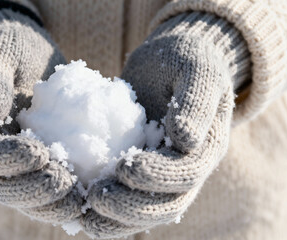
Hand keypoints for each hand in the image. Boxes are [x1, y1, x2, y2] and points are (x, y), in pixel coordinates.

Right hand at [0, 9, 82, 223]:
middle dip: (34, 191)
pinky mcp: (44, 161)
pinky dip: (69, 197)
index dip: (8, 159)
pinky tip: (92, 195)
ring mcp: (18, 161)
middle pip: (5, 186)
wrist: (27, 54)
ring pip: (28, 196)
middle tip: (66, 183)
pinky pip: (52, 187)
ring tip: (81, 200)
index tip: (39, 152)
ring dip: (53, 204)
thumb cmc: (10, 48)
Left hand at [81, 12, 247, 237]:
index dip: (158, 176)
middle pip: (167, 203)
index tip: (126, 167)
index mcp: (207, 147)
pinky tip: (80, 206)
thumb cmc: (185, 60)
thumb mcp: (197, 69)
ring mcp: (163, 173)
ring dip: (117, 218)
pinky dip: (106, 211)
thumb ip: (197, 102)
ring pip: (146, 211)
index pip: (187, 173)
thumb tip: (186, 140)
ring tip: (85, 211)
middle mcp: (188, 168)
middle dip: (133, 207)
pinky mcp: (140, 171)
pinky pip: (127, 198)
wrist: (170, 63)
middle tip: (97, 198)